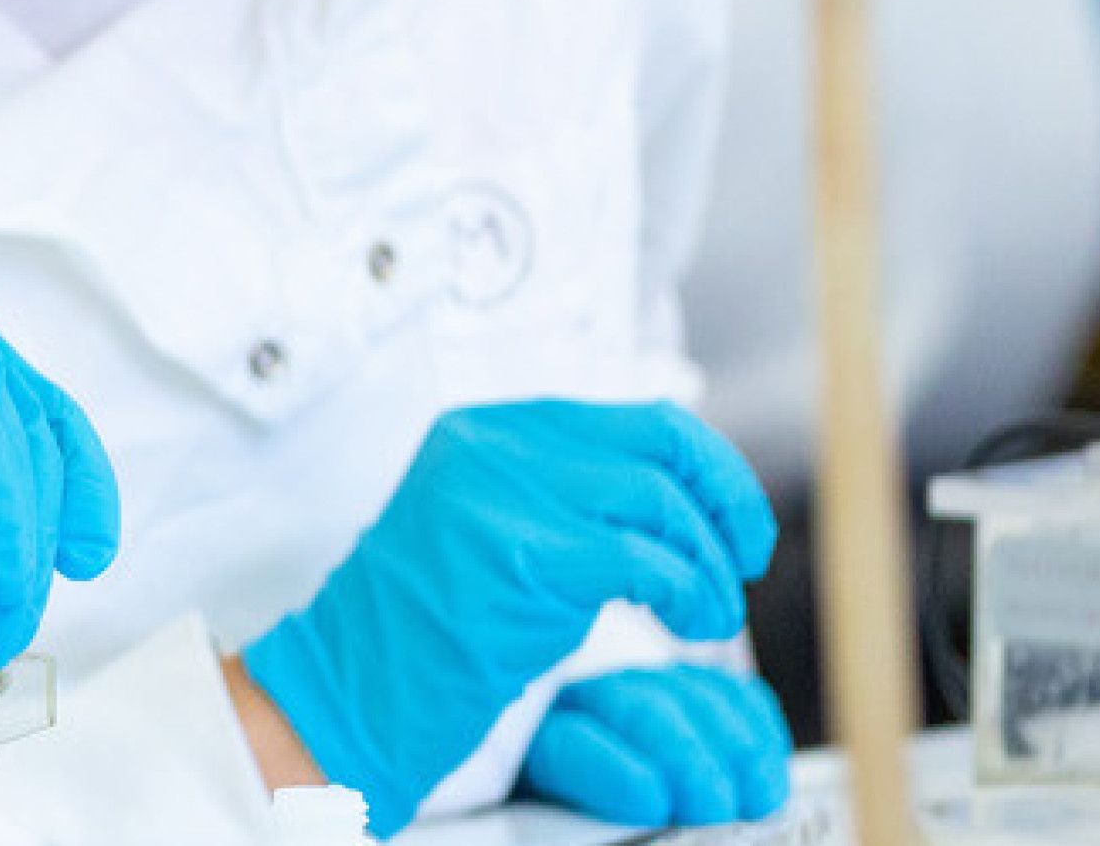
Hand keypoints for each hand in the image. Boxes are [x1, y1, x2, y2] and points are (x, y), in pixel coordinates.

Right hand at [243, 402, 775, 831]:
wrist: (354, 681)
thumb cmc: (428, 623)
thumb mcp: (494, 524)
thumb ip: (564, 493)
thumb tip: (680, 494)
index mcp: (490, 427)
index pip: (639, 419)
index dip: (711, 469)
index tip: (736, 524)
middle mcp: (496, 443)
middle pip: (661, 446)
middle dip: (728, 504)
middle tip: (745, 561)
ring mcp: (504, 493)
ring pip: (660, 502)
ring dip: (709, 567)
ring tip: (710, 615)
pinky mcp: (521, 555)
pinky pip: (645, 561)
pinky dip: (688, 594)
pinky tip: (688, 625)